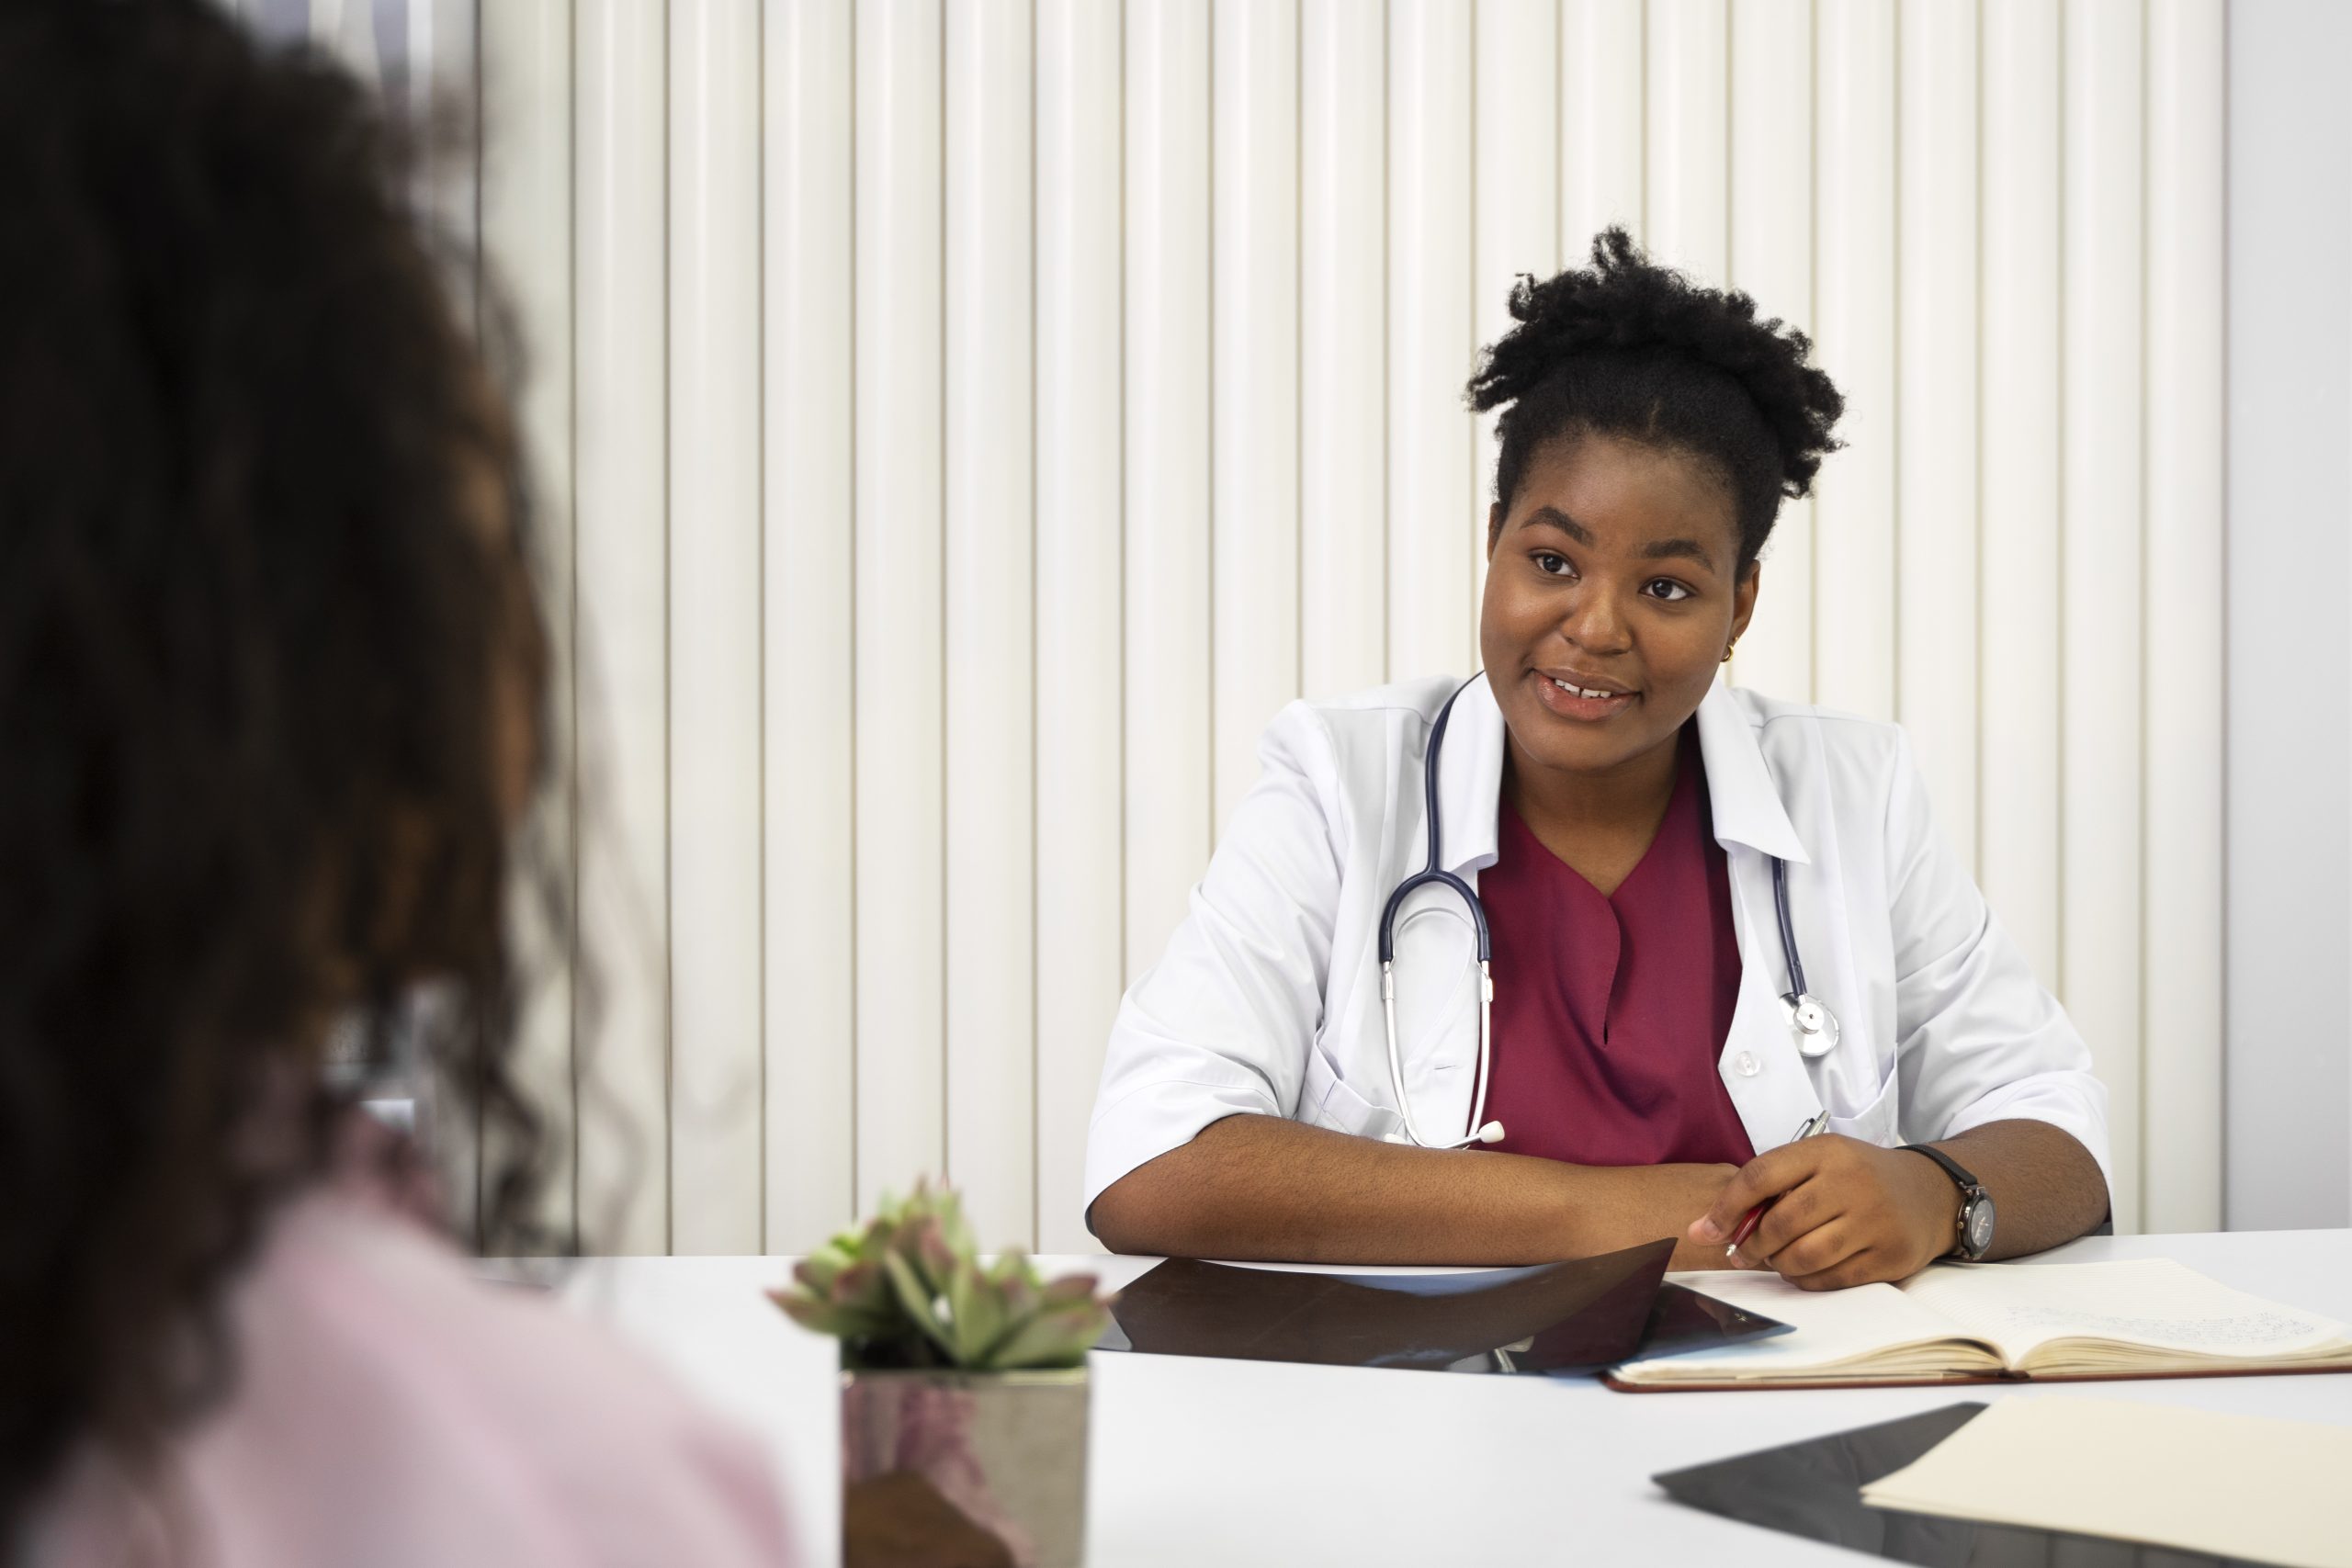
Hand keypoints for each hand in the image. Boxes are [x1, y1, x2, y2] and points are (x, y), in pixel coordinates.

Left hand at [1684, 1136, 1959, 1288]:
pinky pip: (1833, 1279)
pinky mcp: (1891, 1255)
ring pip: (1805, 1256)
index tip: (1704, 1231)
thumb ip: (1771, 1185)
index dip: (1725, 1207)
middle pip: (1781, 1223)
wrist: (1931, 1193)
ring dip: (1778, 1265)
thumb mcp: (1820, 1161)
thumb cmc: (1859, 1177)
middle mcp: (1852, 1182)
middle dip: (1751, 1245)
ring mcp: (1875, 1220)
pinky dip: (1807, 1281)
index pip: (1761, 1176)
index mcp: (1826, 1151)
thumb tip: (1708, 1227)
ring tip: (1775, 1261)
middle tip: (1742, 1253)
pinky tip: (1803, 1272)